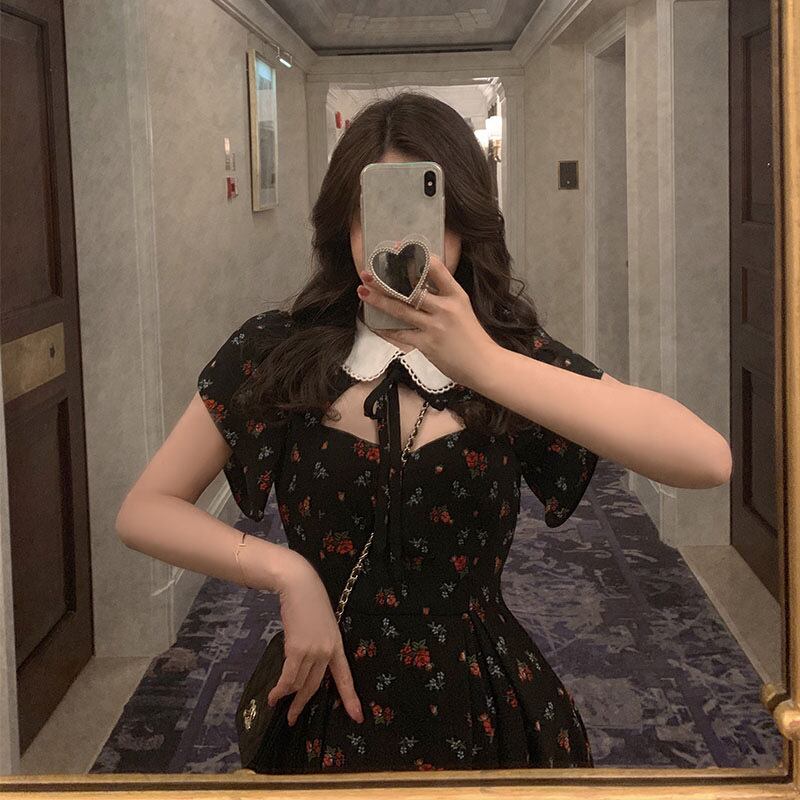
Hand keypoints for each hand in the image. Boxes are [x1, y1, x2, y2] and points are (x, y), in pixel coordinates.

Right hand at [267, 560, 363, 725]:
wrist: (300, 586)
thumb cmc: (309, 603)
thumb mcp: (321, 626)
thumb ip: (317, 646)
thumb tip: (303, 666)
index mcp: (337, 645)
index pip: (345, 676)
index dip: (350, 698)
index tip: (357, 717)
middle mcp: (328, 651)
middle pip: (315, 686)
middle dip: (302, 704)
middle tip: (292, 719)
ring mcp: (313, 651)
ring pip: (299, 683)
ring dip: (286, 696)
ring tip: (275, 702)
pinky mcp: (297, 649)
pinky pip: (289, 677)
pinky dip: (280, 689)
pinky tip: (273, 696)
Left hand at [356, 254, 497, 386]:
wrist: (483, 365)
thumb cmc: (472, 337)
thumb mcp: (463, 308)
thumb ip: (443, 295)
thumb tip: (418, 282)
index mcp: (457, 295)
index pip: (436, 268)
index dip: (415, 256)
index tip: (399, 248)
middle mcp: (445, 308)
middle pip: (411, 289)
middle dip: (386, 280)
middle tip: (367, 273)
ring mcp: (435, 327)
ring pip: (400, 310)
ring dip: (379, 300)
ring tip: (362, 291)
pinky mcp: (426, 345)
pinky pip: (400, 334)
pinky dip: (384, 328)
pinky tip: (372, 321)